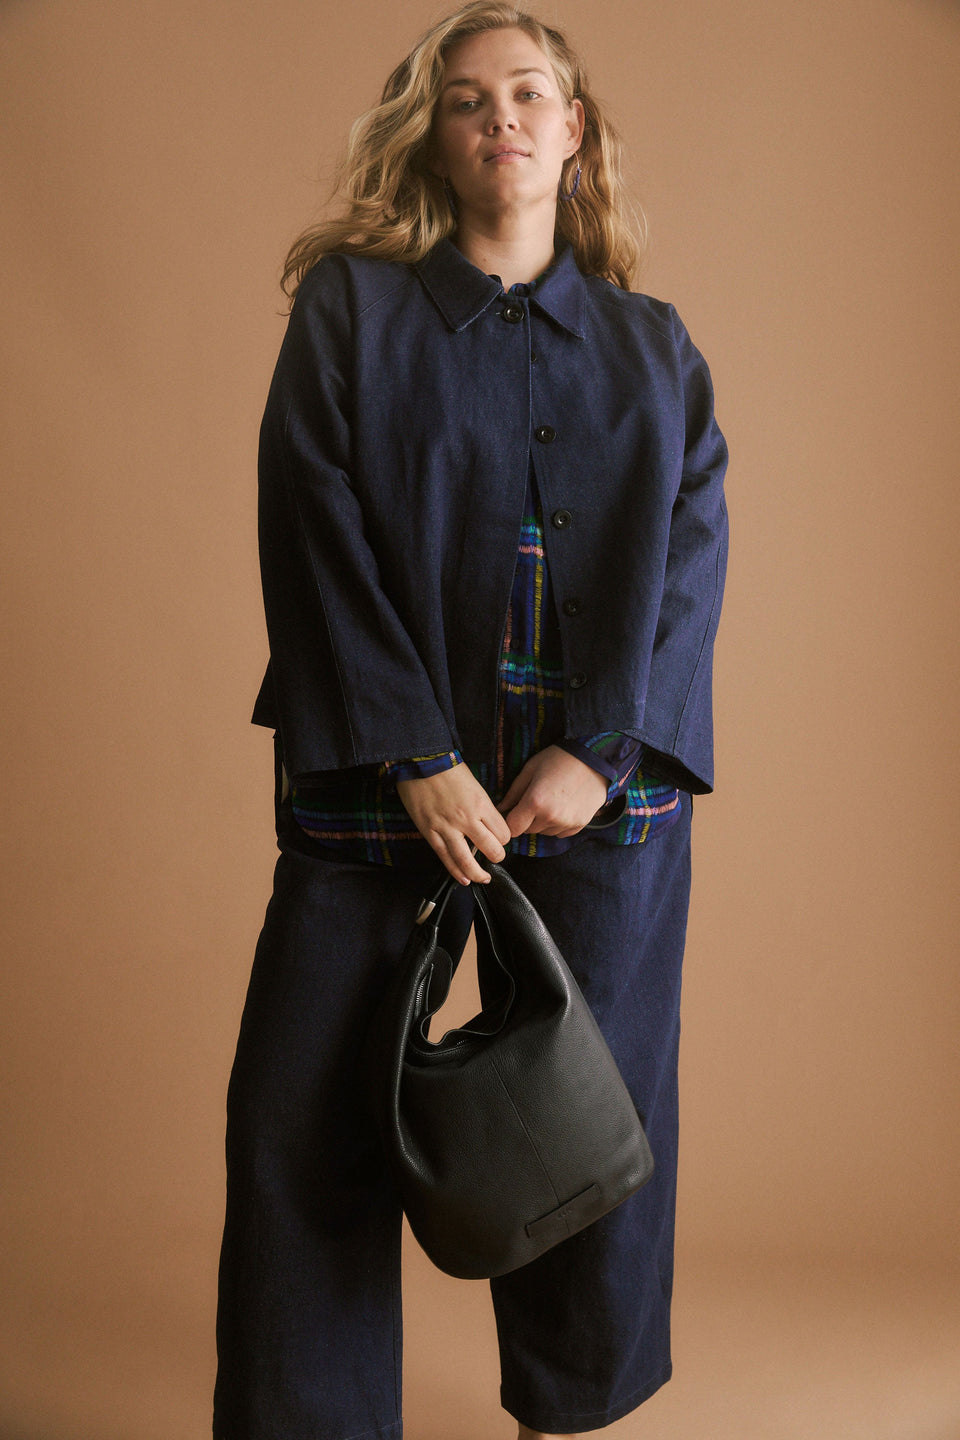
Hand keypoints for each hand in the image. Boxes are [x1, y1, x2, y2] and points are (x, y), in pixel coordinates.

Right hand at [395, 764, 512, 884]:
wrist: (419, 762)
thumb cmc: (447, 768)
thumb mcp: (474, 783)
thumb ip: (481, 805)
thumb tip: (486, 822)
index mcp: (481, 804)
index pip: (503, 833)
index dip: (504, 838)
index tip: (500, 838)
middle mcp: (467, 819)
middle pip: (492, 849)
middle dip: (497, 856)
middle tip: (495, 856)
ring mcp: (447, 828)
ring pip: (468, 860)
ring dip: (478, 873)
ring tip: (482, 877)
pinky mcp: (429, 832)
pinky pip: (445, 857)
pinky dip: (455, 871)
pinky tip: (463, 878)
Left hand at [496, 745, 607, 838]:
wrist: (595, 759)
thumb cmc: (560, 759)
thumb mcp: (531, 768)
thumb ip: (513, 792)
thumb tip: (501, 808)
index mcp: (535, 802)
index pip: (513, 828)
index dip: (510, 821)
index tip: (514, 812)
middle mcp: (551, 817)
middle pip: (528, 830)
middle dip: (527, 819)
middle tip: (536, 799)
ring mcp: (566, 823)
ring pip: (544, 832)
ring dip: (543, 822)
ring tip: (552, 800)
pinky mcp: (579, 825)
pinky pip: (560, 832)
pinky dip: (558, 824)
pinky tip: (563, 806)